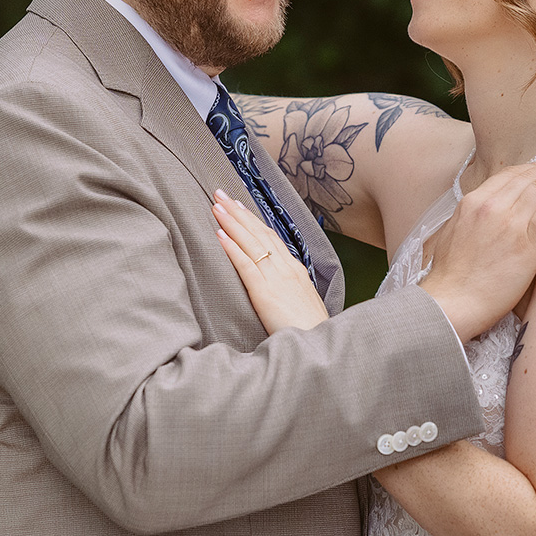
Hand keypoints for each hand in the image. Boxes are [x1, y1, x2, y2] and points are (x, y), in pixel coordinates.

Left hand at [214, 190, 329, 332]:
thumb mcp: (302, 302)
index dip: (252, 220)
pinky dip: (232, 247)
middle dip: (238, 211)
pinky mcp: (264, 292)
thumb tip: (276, 285)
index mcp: (294, 269)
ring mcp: (275, 277)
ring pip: (250, 242)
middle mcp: (285, 267)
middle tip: (220, 193)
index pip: (270, 237)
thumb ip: (288, 289)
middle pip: (258, 232)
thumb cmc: (310, 328)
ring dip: (231, 222)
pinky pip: (245, 264)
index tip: (239, 206)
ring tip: (216, 205)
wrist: (318, 342)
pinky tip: (219, 234)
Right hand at [419, 151, 535, 341]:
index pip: (509, 176)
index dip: (533, 168)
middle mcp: (492, 205)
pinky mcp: (527, 242)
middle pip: (529, 176)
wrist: (451, 301)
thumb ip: (473, 217)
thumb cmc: (450, 277)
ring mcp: (511, 222)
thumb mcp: (453, 234)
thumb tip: (485, 214)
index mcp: (473, 202)